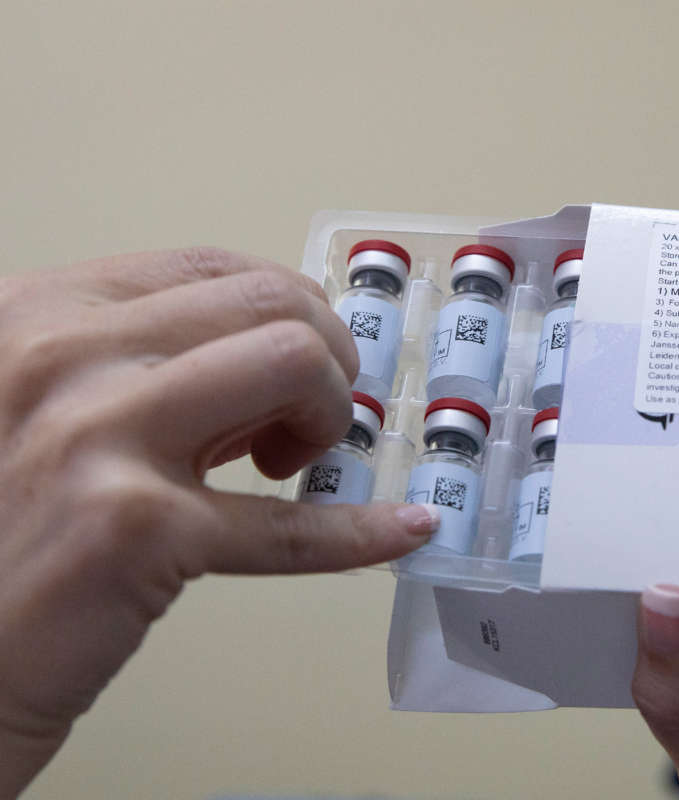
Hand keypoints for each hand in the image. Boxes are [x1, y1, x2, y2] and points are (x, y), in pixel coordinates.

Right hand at [0, 248, 437, 797]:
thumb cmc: (11, 526)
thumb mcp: (58, 405)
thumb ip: (151, 365)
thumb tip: (285, 353)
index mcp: (39, 312)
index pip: (213, 269)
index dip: (284, 313)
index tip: (297, 361)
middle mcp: (57, 354)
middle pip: (270, 302)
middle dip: (325, 357)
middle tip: (312, 418)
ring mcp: (94, 435)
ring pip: (293, 362)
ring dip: (330, 415)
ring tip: (299, 465)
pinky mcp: (135, 530)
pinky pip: (291, 527)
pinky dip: (361, 531)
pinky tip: (403, 530)